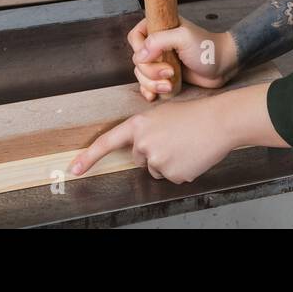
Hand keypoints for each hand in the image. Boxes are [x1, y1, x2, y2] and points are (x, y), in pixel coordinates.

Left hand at [68, 95, 235, 182]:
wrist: (219, 121)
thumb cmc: (194, 115)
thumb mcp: (162, 114)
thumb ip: (146, 131)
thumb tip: (141, 150)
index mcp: (139, 124)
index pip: (107, 142)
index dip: (89, 157)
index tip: (74, 169)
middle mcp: (143, 143)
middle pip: (140, 159)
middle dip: (154, 153)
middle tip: (174, 138)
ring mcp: (157, 159)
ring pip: (157, 170)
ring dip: (169, 162)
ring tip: (186, 144)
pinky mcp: (172, 174)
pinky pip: (172, 177)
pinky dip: (182, 169)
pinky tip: (192, 154)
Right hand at [128, 16, 238, 101]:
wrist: (223, 66)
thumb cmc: (207, 48)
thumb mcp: (183, 37)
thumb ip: (159, 40)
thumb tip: (139, 55)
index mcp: (159, 28)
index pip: (135, 37)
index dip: (139, 50)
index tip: (153, 57)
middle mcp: (157, 44)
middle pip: (137, 60)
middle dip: (150, 70)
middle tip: (169, 72)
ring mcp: (160, 61)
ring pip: (141, 74)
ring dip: (152, 83)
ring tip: (170, 84)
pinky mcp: (165, 76)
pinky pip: (148, 85)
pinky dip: (149, 91)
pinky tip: (155, 95)